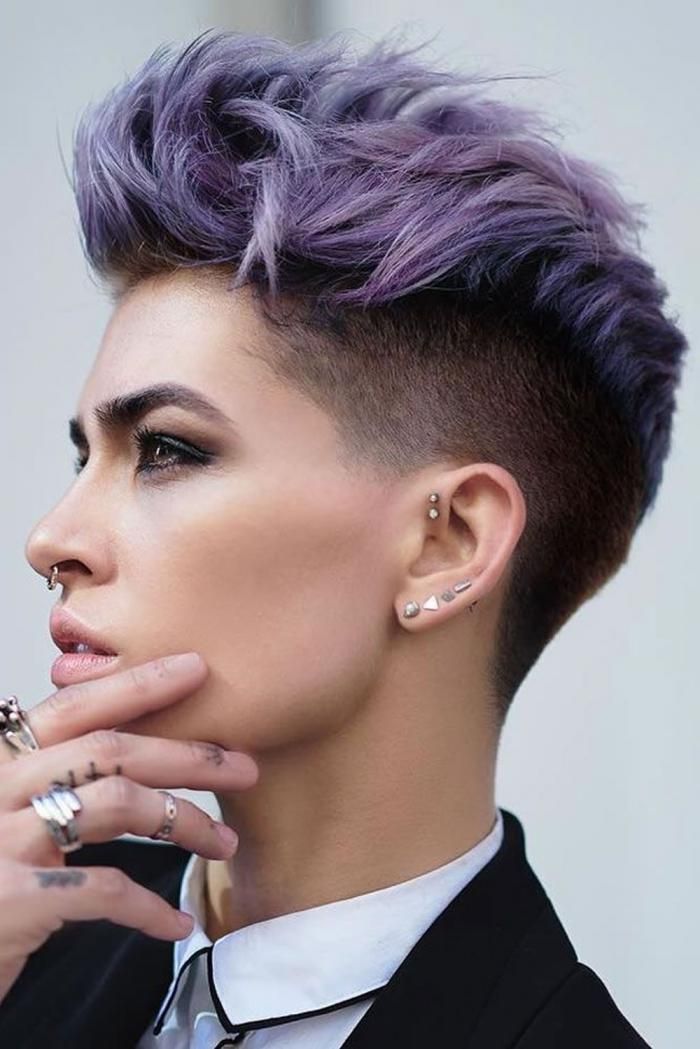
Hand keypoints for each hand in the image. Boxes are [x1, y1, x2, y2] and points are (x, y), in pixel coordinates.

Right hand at [0, 653, 257, 1003]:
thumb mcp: (7, 818)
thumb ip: (53, 782)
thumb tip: (136, 753)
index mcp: (0, 762)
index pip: (74, 705)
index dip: (138, 683)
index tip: (196, 669)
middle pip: (109, 748)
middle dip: (187, 754)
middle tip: (244, 767)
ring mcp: (1, 842)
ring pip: (115, 802)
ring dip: (184, 821)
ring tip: (223, 843)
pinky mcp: (11, 901)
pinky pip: (105, 889)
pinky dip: (149, 907)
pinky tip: (177, 924)